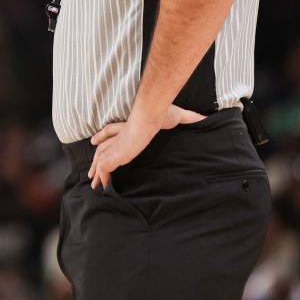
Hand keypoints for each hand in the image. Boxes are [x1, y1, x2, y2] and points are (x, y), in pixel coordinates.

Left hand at [87, 104, 204, 188]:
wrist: (153, 113)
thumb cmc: (164, 112)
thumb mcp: (179, 116)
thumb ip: (191, 119)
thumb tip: (207, 119)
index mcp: (131, 125)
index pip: (112, 130)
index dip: (103, 135)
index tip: (94, 140)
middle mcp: (121, 135)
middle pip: (102, 147)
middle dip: (96, 159)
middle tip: (92, 172)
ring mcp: (118, 144)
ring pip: (100, 158)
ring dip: (97, 171)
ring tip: (94, 184)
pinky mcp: (117, 153)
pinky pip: (105, 167)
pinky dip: (103, 177)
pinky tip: (103, 186)